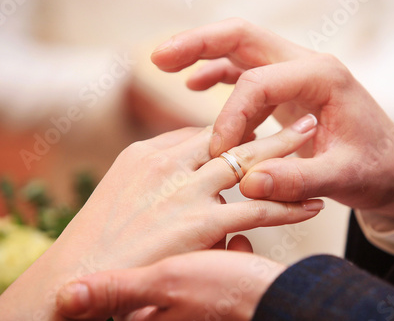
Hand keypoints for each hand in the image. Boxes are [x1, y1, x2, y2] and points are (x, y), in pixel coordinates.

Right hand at [0, 116, 322, 319]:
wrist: (79, 276)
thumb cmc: (98, 242)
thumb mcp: (122, 196)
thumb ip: (154, 181)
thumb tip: (184, 182)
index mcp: (147, 154)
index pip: (199, 134)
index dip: (231, 132)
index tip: (255, 132)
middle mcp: (167, 163)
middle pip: (229, 135)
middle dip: (268, 123)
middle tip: (302, 116)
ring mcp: (183, 190)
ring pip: (248, 163)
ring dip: (286, 152)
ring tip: (314, 140)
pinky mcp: (198, 222)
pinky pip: (255, 207)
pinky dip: (287, 203)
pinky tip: (311, 203)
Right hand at [151, 18, 393, 222]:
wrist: (391, 165)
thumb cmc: (373, 168)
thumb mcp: (344, 179)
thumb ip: (300, 180)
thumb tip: (248, 183)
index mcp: (323, 77)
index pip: (260, 83)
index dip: (230, 116)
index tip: (218, 153)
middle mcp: (306, 64)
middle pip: (244, 37)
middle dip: (199, 44)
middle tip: (160, 58)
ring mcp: (294, 72)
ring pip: (240, 48)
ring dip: (202, 52)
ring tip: (164, 63)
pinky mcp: (285, 88)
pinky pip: (244, 71)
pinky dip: (217, 73)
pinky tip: (193, 84)